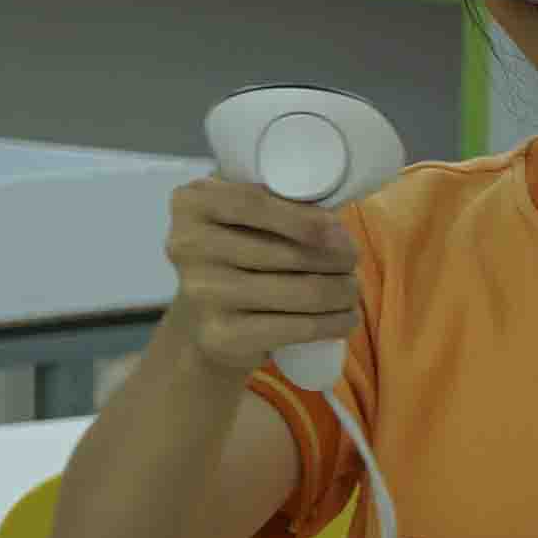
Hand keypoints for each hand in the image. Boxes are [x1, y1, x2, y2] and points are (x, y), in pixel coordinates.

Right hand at [159, 175, 357, 380]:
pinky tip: (345, 318)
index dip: (306, 218)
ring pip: (303, 291)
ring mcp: (201, 293)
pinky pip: (297, 328)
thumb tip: (333, 224)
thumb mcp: (243, 217)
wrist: (202, 320)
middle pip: (288, 252)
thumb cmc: (236, 255)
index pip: (254, 203)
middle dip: (338, 258)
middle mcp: (186, 246)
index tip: (339, 229)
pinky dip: (334, 323)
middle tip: (351, 262)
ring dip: (343, 291)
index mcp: (192, 203)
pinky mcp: (221, 335)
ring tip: (350, 289)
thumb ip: (276, 202)